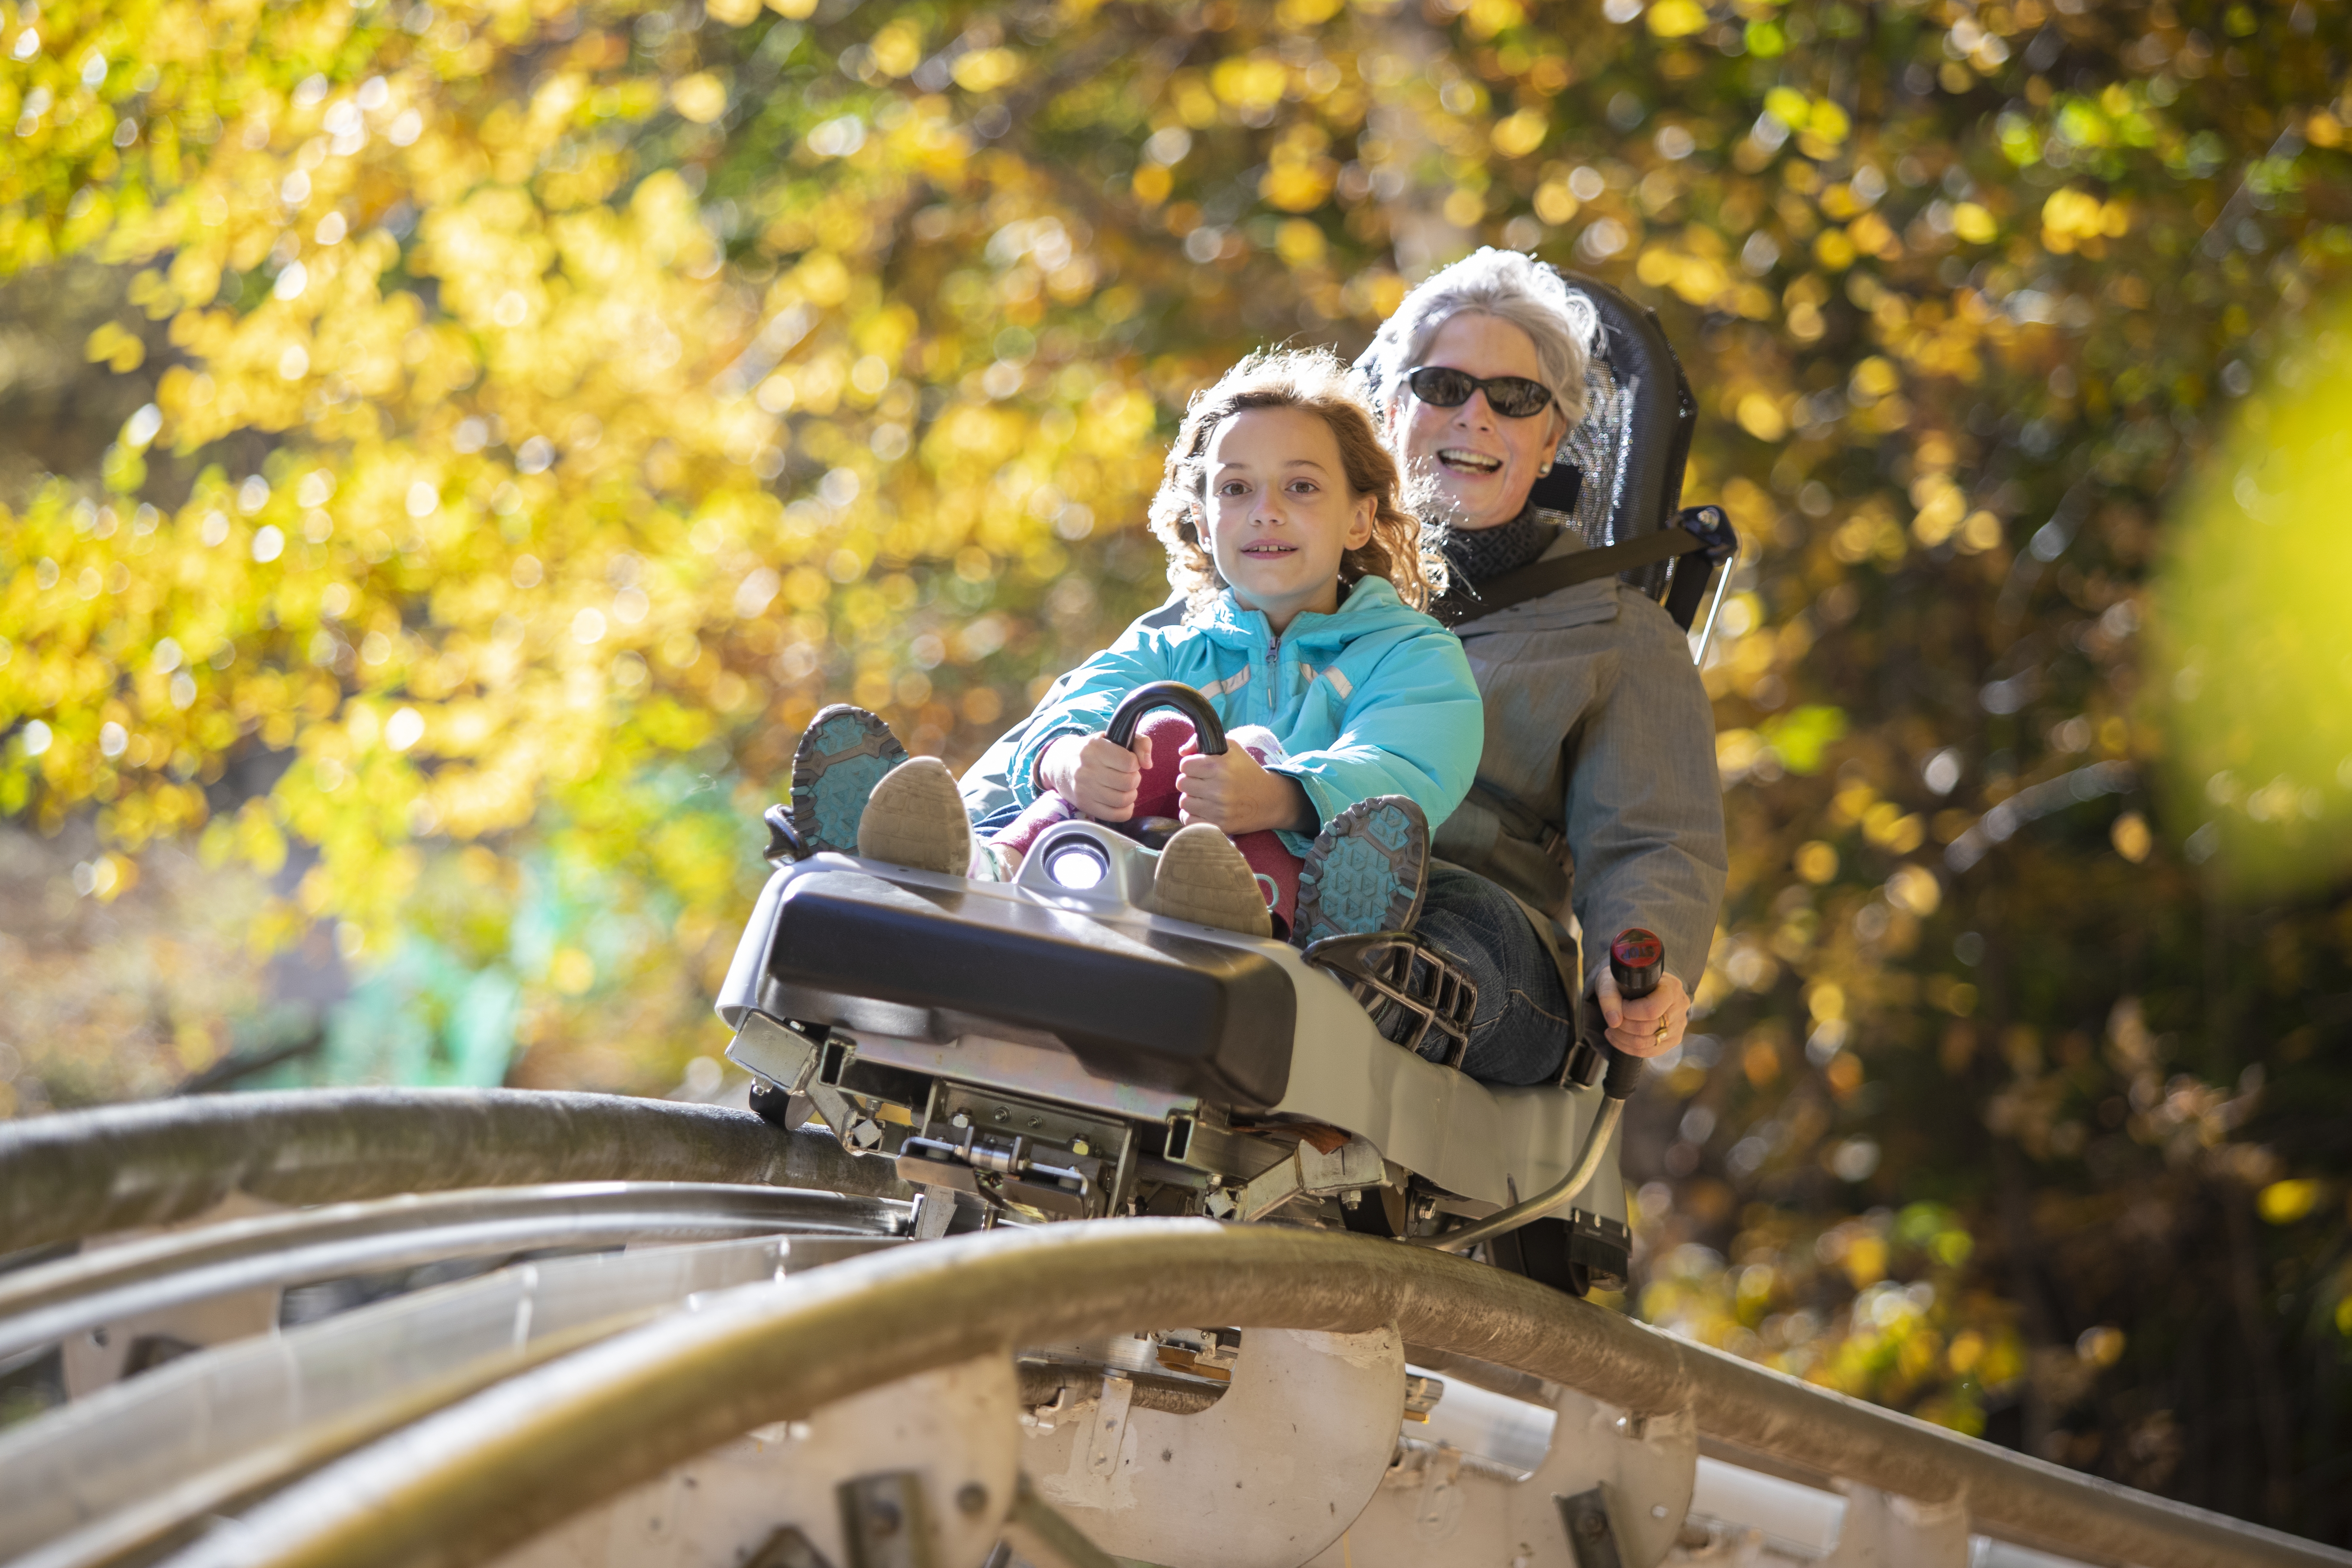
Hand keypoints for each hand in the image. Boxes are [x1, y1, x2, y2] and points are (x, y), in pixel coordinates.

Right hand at [1039, 731, 1152, 820]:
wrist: (1061, 765)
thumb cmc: (1095, 750)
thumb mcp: (1115, 737)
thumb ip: (1140, 743)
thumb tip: (1148, 764)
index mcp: (1095, 748)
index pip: (1130, 762)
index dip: (1135, 763)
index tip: (1128, 762)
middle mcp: (1087, 769)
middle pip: (1128, 782)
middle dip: (1134, 779)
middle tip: (1128, 775)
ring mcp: (1084, 789)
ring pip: (1123, 800)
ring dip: (1131, 794)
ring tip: (1125, 787)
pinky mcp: (1085, 805)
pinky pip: (1116, 815)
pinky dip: (1126, 810)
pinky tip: (1123, 801)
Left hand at [1175, 746, 1313, 835]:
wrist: (1270, 799)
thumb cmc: (1247, 771)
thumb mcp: (1231, 748)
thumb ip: (1201, 742)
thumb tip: (1182, 752)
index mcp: (1219, 766)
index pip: (1184, 765)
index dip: (1191, 765)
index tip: (1201, 769)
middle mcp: (1218, 789)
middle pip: (1181, 784)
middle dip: (1191, 782)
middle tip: (1203, 783)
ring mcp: (1219, 810)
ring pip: (1184, 803)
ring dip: (1192, 799)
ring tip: (1205, 796)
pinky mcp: (1219, 826)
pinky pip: (1188, 821)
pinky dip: (1193, 815)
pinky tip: (1204, 810)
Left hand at [1597, 970, 1689, 1058]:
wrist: (1640, 984)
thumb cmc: (1627, 981)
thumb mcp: (1613, 981)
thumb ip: (1609, 997)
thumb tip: (1614, 1021)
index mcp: (1671, 987)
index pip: (1651, 1009)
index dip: (1629, 1012)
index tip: (1619, 1006)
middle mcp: (1680, 1006)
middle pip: (1648, 1028)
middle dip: (1623, 1026)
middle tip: (1611, 1020)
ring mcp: (1679, 1025)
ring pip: (1648, 1042)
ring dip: (1623, 1039)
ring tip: (1612, 1029)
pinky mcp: (1673, 1039)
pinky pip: (1651, 1051)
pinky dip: (1629, 1048)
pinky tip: (1617, 1038)